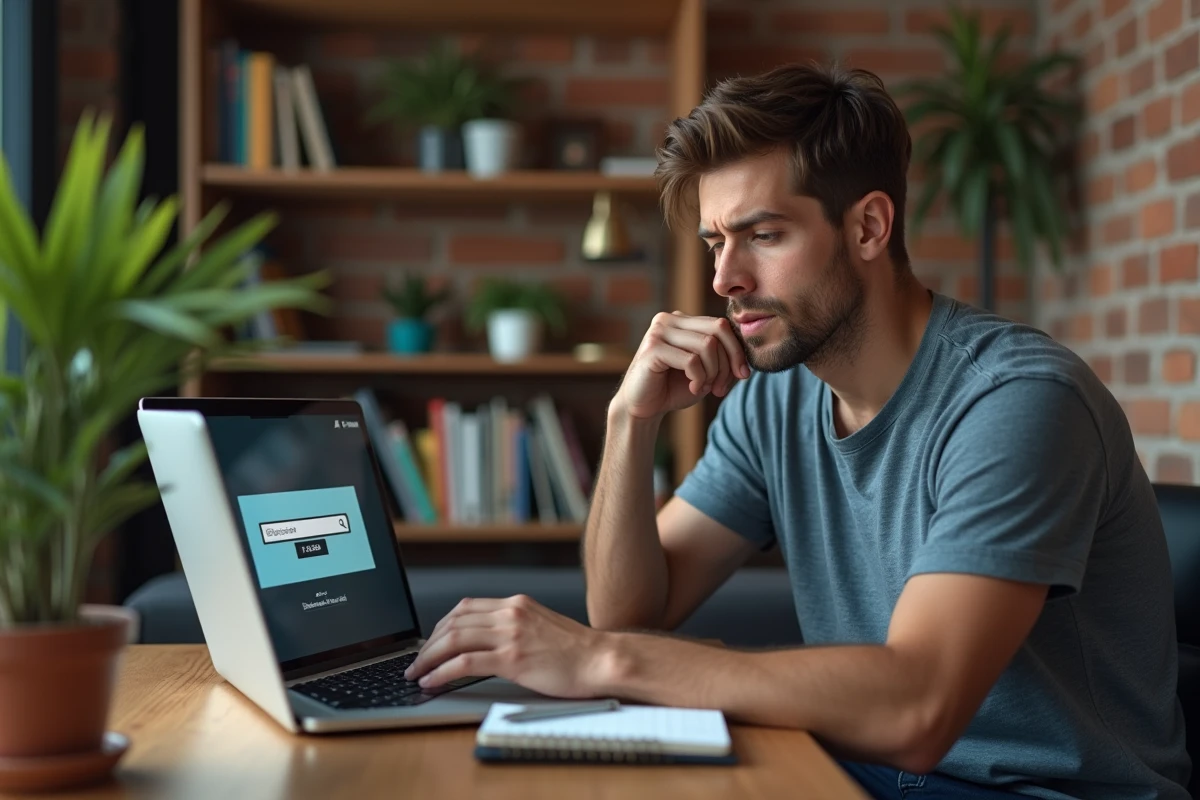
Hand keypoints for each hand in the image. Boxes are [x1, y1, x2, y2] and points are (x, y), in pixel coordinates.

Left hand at [404, 595, 612, 697]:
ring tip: (417, 673)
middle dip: (428, 643)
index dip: (441, 626)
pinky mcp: (512, 658)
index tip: (430, 642)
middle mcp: (510, 614)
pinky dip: (442, 672)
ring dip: (428, 658)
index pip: (465, 608)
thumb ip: (515, 628)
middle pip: (453, 622)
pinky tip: (433, 681)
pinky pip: (465, 662)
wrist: (602, 660)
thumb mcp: (541, 627)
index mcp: (516, 604)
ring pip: (453, 639)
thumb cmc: (577, 652)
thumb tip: (487, 644)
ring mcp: (511, 635)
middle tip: (416, 661)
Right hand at [614, 312, 750, 420]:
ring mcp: (659, 331)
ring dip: (713, 373)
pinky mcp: (652, 348)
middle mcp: (669, 319)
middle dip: (728, 362)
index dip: (737, 351)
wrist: (643, 408)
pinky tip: (692, 389)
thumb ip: (725, 359)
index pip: (722, 325)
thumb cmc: (674, 388)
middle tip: (722, 387)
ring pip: (707, 345)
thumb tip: (747, 357)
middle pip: (718, 330)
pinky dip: (699, 379)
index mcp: (683, 320)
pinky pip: (691, 361)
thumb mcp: (707, 372)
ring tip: (704, 388)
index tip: (742, 376)